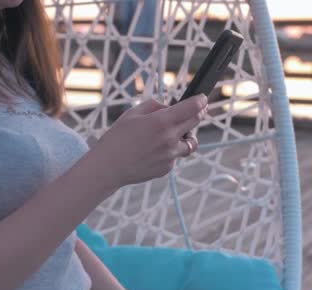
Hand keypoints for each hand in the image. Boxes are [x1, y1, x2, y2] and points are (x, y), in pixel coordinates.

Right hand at [90, 94, 206, 188]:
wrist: (108, 167)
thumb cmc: (117, 137)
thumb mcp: (133, 113)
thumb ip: (155, 106)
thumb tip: (171, 107)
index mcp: (161, 121)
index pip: (192, 108)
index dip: (201, 101)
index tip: (203, 98)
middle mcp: (170, 139)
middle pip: (195, 122)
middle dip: (198, 114)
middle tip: (198, 110)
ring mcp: (170, 156)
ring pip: (190, 143)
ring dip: (186, 135)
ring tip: (173, 133)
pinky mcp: (167, 168)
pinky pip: (175, 156)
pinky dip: (170, 151)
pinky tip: (153, 151)